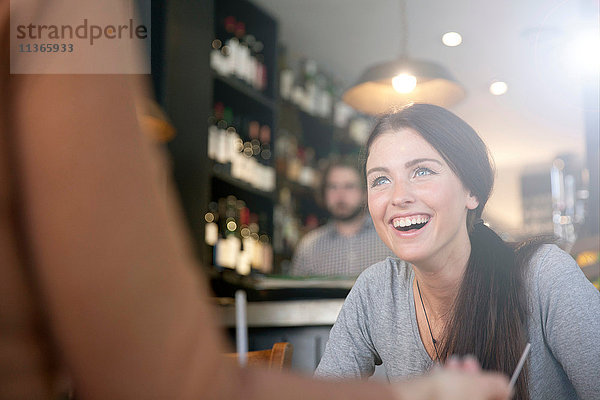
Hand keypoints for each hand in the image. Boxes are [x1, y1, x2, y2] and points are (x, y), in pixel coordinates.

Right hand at [392, 357, 509, 399]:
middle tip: (469, 364)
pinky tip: (438, 372)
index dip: (493, 388)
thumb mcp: (479, 385)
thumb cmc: (440, 396)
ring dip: (457, 376)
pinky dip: (442, 383)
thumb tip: (505, 385)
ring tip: (452, 364)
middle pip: (474, 398)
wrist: (405, 398)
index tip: (489, 377)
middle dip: (473, 377)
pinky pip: (441, 395)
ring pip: (457, 396)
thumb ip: (499, 384)